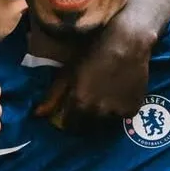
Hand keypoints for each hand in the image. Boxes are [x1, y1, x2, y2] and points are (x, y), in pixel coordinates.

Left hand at [34, 29, 152, 131]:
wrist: (127, 42)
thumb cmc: (94, 52)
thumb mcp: (69, 71)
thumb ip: (53, 96)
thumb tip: (37, 115)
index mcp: (79, 103)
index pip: (69, 126)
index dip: (69, 118)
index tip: (72, 110)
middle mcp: (98, 112)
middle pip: (87, 128)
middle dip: (86, 117)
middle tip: (90, 100)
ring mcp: (116, 112)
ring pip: (105, 123)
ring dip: (103, 115)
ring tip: (105, 95)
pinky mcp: (132, 110)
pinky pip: (122, 116)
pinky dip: (119, 109)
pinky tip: (120, 93)